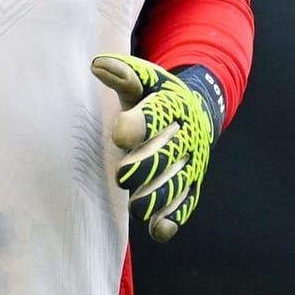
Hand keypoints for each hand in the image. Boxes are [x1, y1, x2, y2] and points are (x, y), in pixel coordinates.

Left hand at [90, 54, 222, 241]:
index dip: (140, 124)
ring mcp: (191, 162)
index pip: (158, 114)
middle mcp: (186, 135)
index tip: (119, 134)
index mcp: (173, 105)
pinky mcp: (192, 184)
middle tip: (123, 176)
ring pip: (178, 182)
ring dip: (159, 196)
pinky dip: (173, 218)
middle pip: (170, 152)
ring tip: (137, 207)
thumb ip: (123, 75)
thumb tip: (98, 65)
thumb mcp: (144, 82)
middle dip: (148, 165)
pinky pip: (186, 203)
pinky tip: (158, 229)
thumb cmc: (156, 99)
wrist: (197, 114)